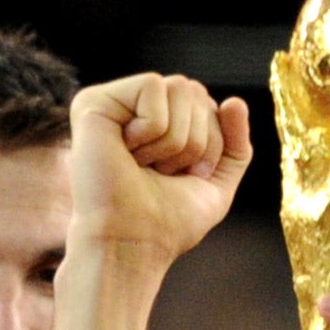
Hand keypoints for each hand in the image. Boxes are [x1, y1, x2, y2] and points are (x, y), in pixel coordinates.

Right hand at [67, 73, 252, 266]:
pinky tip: (127, 152)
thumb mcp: (216, 184)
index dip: (211, 144)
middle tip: (162, 173)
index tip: (185, 177)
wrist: (133, 243)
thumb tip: (235, 101)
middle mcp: (134, 111)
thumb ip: (235, 145)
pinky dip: (153, 128)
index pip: (208, 105)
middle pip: (196, 91)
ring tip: (144, 165)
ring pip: (179, 87)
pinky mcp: (94, 102)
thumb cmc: (169, 222)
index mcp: (159, 126)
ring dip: (175, 139)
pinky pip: (153, 86)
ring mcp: (113, 104)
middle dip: (196, 141)